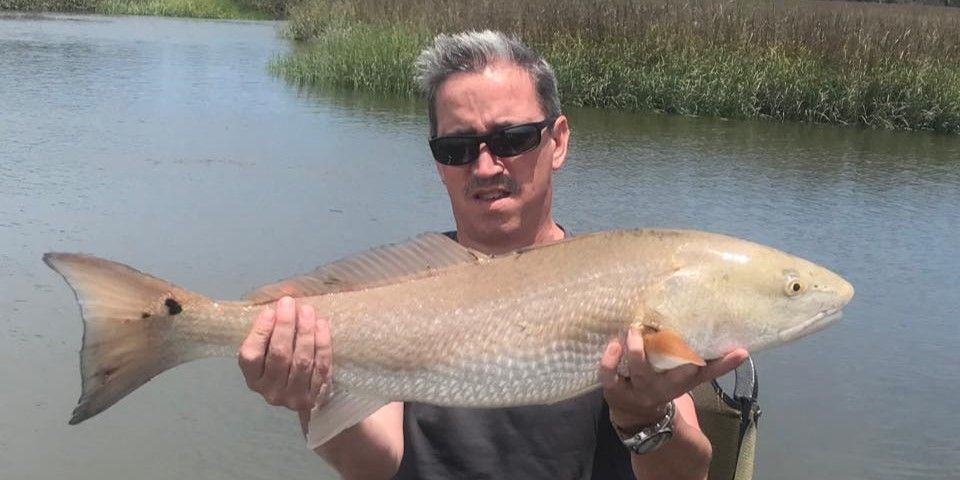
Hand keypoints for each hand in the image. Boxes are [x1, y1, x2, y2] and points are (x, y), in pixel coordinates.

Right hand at [239, 296, 331, 411]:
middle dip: (284, 326)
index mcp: (253, 379)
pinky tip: (321, 325)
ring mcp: (293, 396)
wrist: (304, 395)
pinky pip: (321, 366)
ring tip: (307, 310)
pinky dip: (322, 344)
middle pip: (279, 355)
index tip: (269, 311)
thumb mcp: (267, 351)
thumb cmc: (282, 364)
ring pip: (301, 360)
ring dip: (305, 332)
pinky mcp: (315, 396)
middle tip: (289, 303)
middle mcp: (270, 391)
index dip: (260, 332)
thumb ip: (268, 330)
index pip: (251, 356)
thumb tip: (279, 301)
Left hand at [599, 326, 747, 429]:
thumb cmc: (666, 387)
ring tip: (634, 329)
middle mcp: (659, 388)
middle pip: (666, 373)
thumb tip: (744, 351)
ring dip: (636, 348)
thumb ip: (714, 367)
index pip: (700, 374)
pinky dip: (609, 359)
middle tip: (660, 327)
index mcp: (680, 384)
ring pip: (638, 369)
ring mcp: (636, 390)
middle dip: (666, 351)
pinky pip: (609, 375)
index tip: (732, 349)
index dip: (715, 364)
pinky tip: (613, 343)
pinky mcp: (614, 389)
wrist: (637, 417)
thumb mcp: (690, 382)